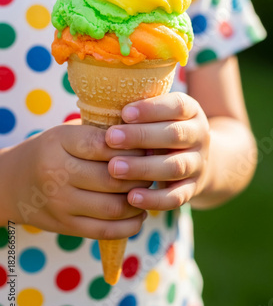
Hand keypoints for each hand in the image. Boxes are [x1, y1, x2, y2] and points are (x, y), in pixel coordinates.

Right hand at [1, 123, 148, 238]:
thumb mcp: (68, 133)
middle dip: (142, 174)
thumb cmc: (52, 151)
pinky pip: (106, 231)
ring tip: (148, 190)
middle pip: (113, 178)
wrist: (13, 182)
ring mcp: (61, 203)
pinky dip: (130, 225)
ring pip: (114, 207)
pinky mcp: (66, 226)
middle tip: (154, 169)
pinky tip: (138, 213)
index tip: (149, 144)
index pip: (104, 145)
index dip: (133, 146)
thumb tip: (147, 138)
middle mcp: (57, 173)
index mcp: (59, 143)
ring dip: (139, 200)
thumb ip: (100, 133)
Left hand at [106, 92, 210, 210]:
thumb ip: (139, 113)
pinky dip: (154, 199)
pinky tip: (131, 197)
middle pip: (175, 134)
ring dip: (143, 168)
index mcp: (191, 111)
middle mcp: (199, 136)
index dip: (151, 109)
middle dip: (141, 136)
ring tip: (114, 168)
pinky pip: (176, 197)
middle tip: (110, 138)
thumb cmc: (161, 130)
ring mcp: (198, 163)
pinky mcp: (193, 189)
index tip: (124, 113)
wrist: (194, 160)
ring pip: (175, 166)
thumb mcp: (158, 116)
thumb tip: (102, 107)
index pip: (176, 106)